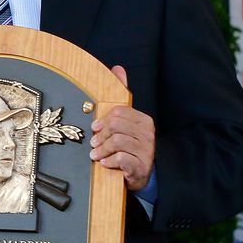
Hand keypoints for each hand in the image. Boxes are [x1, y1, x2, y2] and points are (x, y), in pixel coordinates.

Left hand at [89, 65, 155, 191]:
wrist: (140, 174)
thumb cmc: (128, 146)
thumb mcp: (124, 122)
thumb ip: (120, 96)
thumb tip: (118, 68)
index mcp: (143, 120)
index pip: (118, 112)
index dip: (102, 120)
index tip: (95, 128)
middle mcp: (148, 134)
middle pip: (115, 126)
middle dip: (100, 136)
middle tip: (94, 144)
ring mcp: (146, 150)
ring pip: (116, 142)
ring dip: (101, 150)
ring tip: (97, 154)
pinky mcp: (141, 166)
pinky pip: (121, 158)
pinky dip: (109, 161)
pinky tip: (105, 163)